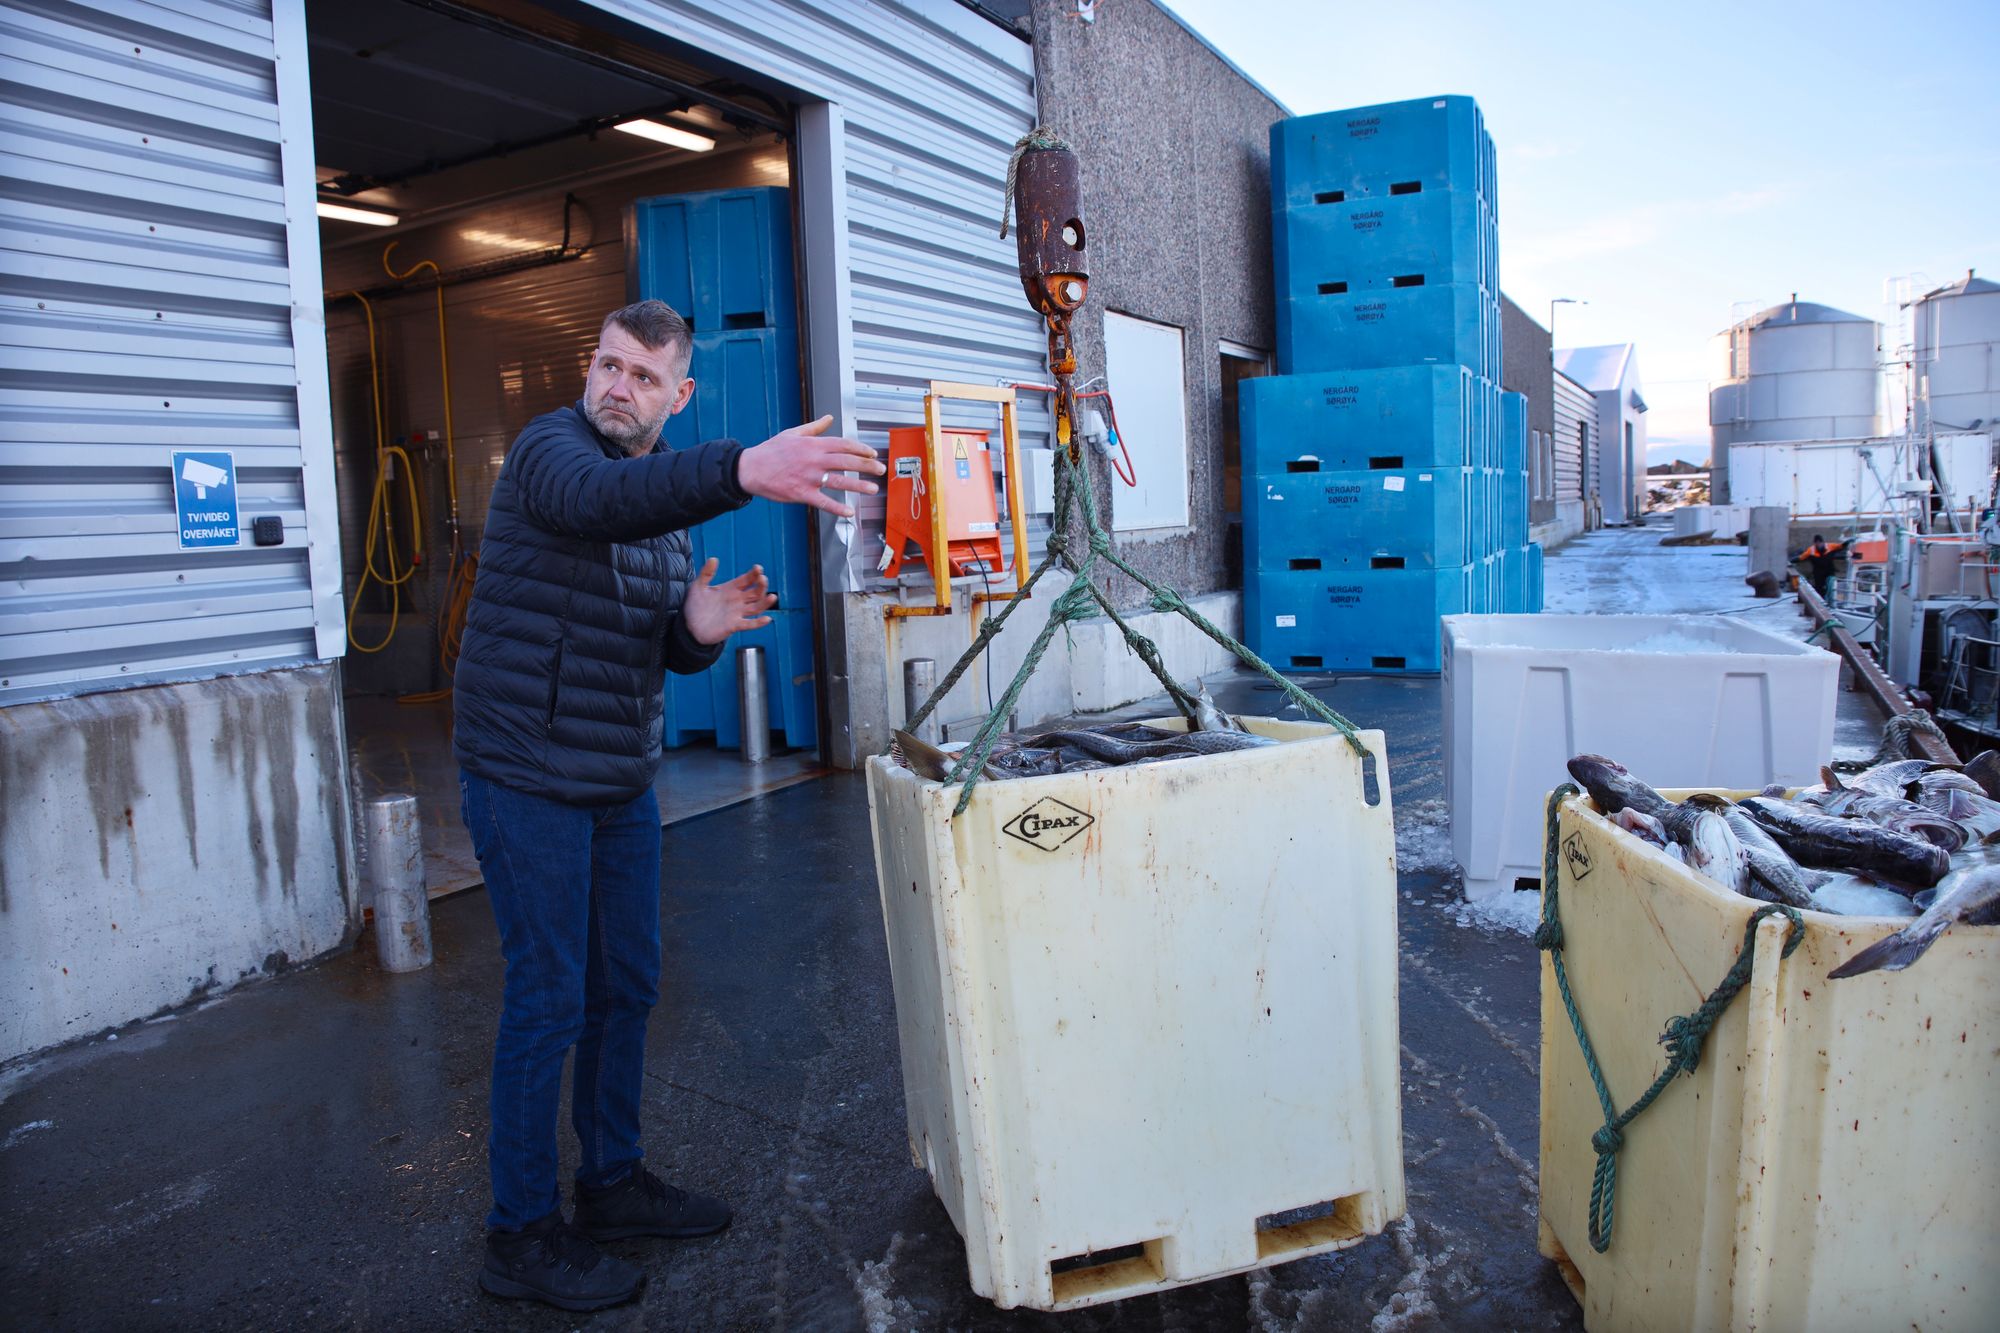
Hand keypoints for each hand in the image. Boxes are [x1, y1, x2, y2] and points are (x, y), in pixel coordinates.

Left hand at [682, 559, 775, 645]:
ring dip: (765, 602)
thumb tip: (714, 558)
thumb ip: (706, 573)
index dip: (754, 574)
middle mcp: (737, 600)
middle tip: (763, 579)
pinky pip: (749, 624)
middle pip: (755, 592)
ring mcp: (737, 613)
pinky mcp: (734, 626)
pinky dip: (758, 623)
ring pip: (756, 607)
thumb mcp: (698, 586)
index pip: (747, 579)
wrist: (688, 626)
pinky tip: (767, 619)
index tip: (758, 568)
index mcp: (731, 589)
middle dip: (761, 585)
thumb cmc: (695, 606)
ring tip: (772, 597)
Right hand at [736, 415, 884, 516]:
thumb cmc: (771, 451)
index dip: (861, 448)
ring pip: (839, 481)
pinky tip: (850, 512)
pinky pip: (823, 502)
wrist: (750, 468)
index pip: (843, 444)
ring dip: (859, 486)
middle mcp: (814, 460)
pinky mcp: (801, 494)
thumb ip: (814, 427)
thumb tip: (829, 418)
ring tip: (873, 489)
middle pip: (847, 462)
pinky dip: (837, 508)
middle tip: (881, 470)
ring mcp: (809, 478)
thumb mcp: (793, 433)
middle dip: (867, 465)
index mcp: (813, 445)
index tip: (872, 454)